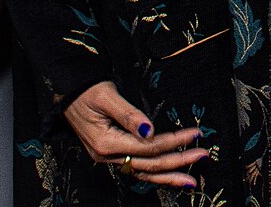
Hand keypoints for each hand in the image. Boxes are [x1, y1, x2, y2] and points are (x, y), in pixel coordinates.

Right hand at [64, 81, 207, 188]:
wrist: (68, 92)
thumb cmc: (86, 91)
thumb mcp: (107, 97)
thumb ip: (129, 115)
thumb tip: (149, 130)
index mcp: (106, 143)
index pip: (148, 147)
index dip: (173, 141)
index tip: (194, 134)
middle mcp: (107, 155)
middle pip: (148, 164)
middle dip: (177, 161)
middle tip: (202, 155)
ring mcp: (108, 158)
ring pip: (143, 172)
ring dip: (168, 175)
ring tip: (190, 180)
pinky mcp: (112, 154)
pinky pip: (136, 168)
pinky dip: (154, 174)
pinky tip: (169, 176)